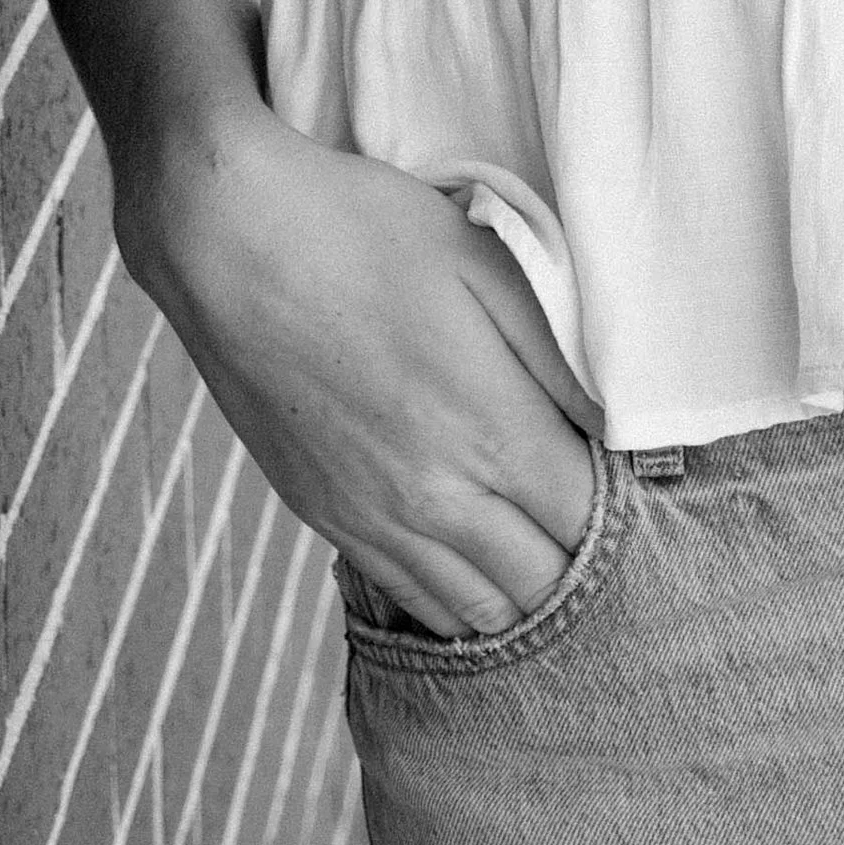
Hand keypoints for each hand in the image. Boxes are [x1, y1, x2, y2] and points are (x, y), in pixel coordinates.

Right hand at [116, 90, 604, 638]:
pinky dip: (452, 595)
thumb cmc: (362, 231)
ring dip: (518, 587)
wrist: (229, 241)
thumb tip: (615, 425)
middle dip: (576, 552)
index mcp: (486, 429)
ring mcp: (373, 520)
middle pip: (542, 584)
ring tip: (531, 528)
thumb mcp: (482, 261)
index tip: (615, 457)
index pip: (587, 518)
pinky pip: (408, 601)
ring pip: (476, 612)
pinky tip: (465, 548)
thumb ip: (557, 355)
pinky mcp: (326, 519)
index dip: (615, 496)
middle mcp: (434, 497)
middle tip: (577, 493)